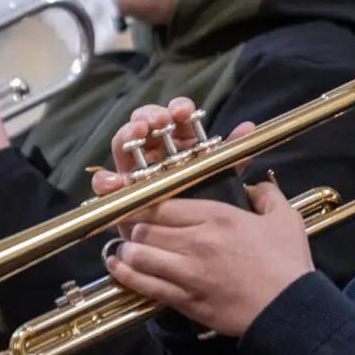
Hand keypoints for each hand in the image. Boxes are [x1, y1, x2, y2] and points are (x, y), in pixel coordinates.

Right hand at [88, 96, 253, 198]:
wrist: (186, 246)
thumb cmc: (200, 206)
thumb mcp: (219, 177)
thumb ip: (231, 154)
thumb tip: (248, 127)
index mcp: (178, 144)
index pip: (175, 117)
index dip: (178, 108)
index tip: (184, 111)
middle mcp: (154, 153)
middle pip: (145, 123)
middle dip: (149, 116)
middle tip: (159, 121)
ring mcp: (134, 171)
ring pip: (123, 145)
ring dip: (127, 135)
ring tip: (136, 134)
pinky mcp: (120, 195)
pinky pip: (106, 185)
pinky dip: (106, 180)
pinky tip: (115, 180)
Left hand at [102, 178, 312, 337]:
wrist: (289, 310)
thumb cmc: (287, 264)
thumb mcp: (284, 219)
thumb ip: (267, 195)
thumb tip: (255, 186)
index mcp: (217, 217)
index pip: (165, 205)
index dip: (143, 203)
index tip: (134, 203)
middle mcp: (197, 241)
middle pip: (147, 228)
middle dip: (131, 226)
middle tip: (125, 225)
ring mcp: (188, 273)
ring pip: (141, 255)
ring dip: (127, 250)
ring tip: (122, 248)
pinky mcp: (186, 300)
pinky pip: (147, 285)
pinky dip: (127, 276)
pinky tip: (118, 269)